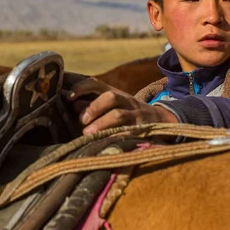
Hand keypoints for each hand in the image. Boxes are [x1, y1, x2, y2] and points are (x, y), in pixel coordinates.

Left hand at [63, 77, 177, 134]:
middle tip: (82, 121)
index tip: (69, 97)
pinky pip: (128, 133)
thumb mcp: (111, 105)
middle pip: (110, 96)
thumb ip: (91, 105)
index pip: (96, 84)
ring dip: (101, 124)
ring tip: (87, 134)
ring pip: (119, 115)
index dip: (82, 88)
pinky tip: (104, 145)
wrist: (160, 120)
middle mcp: (125, 100)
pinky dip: (115, 138)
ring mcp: (135, 115)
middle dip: (93, 108)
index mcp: (113, 93)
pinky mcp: (141, 130)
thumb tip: (70, 106)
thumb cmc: (125, 113)